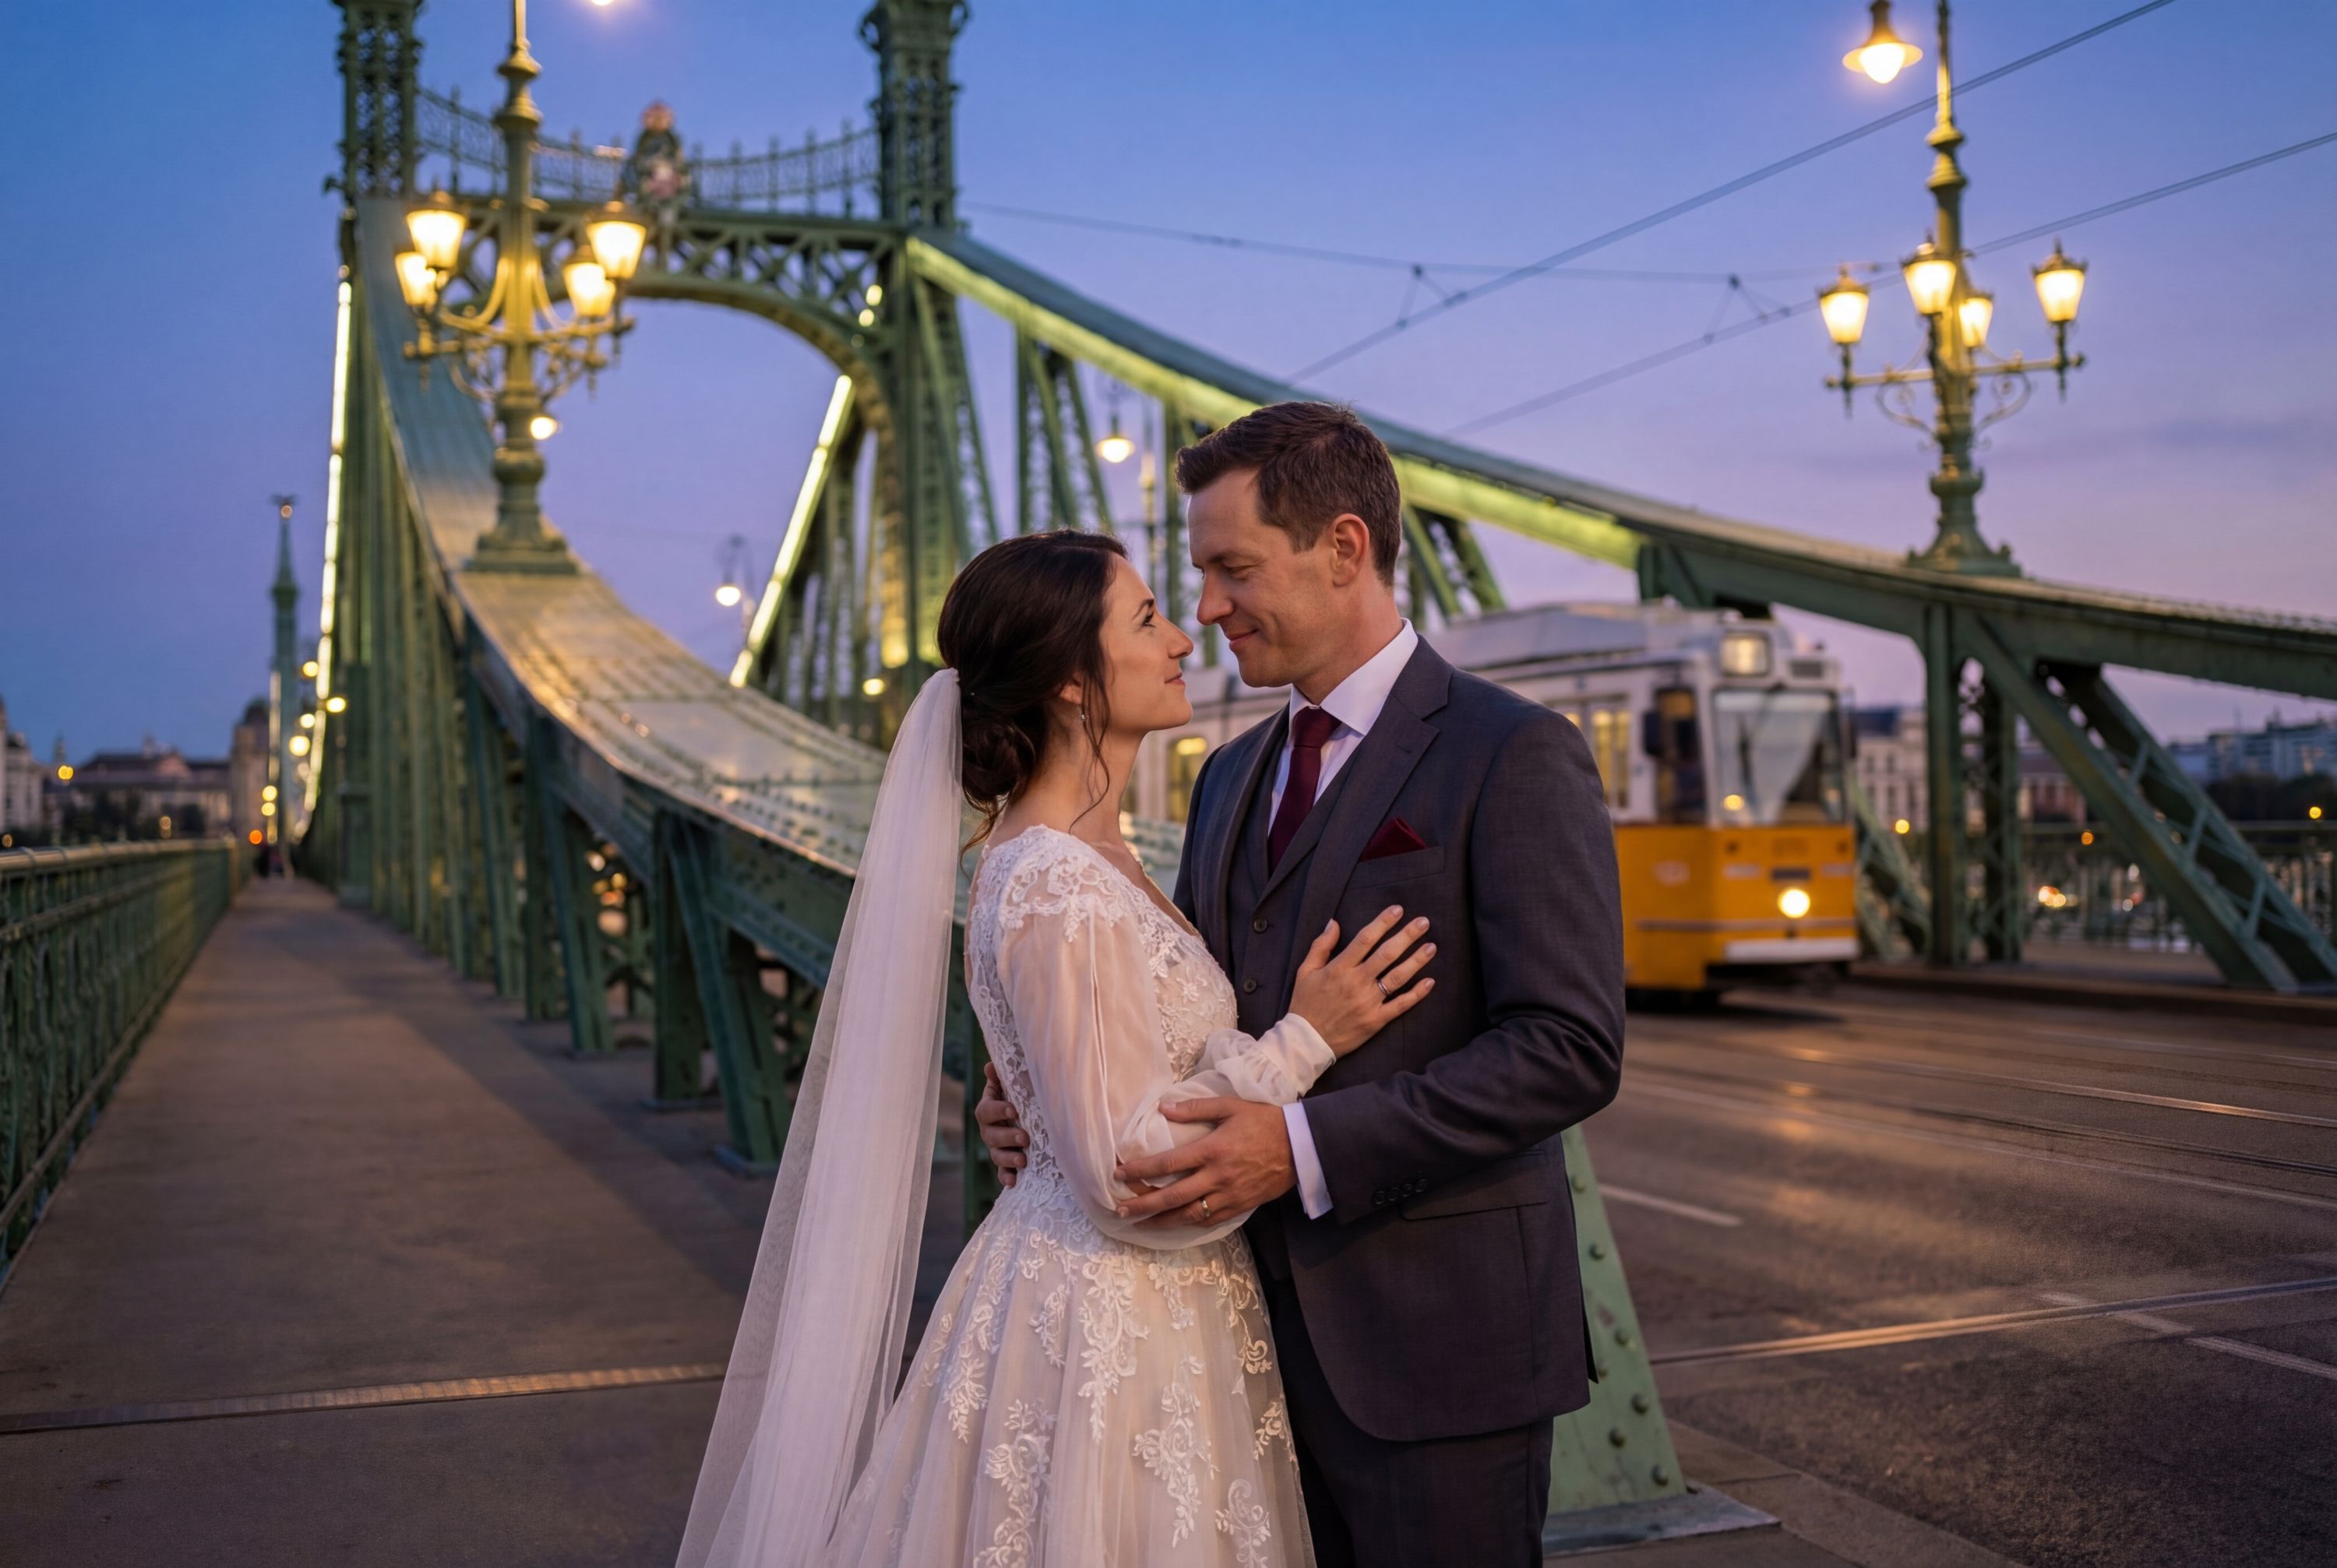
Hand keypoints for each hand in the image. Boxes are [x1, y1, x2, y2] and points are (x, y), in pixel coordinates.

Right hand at [974, 1062, 1026, 1186]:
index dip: (998, 1110)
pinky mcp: (1006, 1164)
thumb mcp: (1014, 1084)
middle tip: (1024, 1138)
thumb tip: (990, 1066)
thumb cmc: (1022, 1095)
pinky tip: (1014, 1182)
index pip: (986, 1110)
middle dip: (1007, 1137)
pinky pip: (1002, 1173)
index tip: (1013, 1110)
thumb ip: (1003, 1076)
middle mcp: (990, 1130)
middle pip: (991, 1136)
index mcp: (989, 1109)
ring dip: (1008, 1159)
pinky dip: (1006, 1178)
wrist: (1034, 1116)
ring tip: (1023, 1161)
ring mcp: (997, 1148)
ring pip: (997, 1155)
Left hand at [1112, 1097, 1294, 1227]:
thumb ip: (1195, 1108)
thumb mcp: (1230, 1106)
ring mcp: (1229, 1195)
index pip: (1167, 1163)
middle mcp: (1217, 1176)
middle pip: (1172, 1196)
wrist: (1301, 1146)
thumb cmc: (1265, 1121)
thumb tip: (1163, 1108)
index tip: (1119, 1174)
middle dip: (1143, 1205)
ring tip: (1140, 1224)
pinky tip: (1174, 1223)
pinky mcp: (1240, 1206)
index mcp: (1212, 1149)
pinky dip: (1188, 1223)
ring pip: (1188, 1214)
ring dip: (1161, 1221)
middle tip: (1120, 1210)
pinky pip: (1209, 1220)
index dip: (1141, 1171)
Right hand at [1287, 905, 1436, 1055]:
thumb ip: (1321, 946)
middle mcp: (1356, 983)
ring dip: (1416, 961)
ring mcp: (1368, 1002)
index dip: (1383, 922)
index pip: (1365, 939)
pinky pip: (1400, 1005)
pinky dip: (1416, 994)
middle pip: (1386, 954)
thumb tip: (1333, 922)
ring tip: (1431, 947)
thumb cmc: (1305, 1004)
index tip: (1398, 910)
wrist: (1307, 1042)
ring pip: (1397, 977)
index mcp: (1339, 968)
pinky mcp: (1376, 1020)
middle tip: (1424, 922)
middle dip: (1407, 936)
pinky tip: (1430, 981)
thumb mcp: (1305, 971)